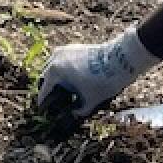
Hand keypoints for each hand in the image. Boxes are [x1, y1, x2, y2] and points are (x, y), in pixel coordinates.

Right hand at [32, 26, 158, 119]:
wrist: (121, 58)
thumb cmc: (104, 80)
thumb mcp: (91, 100)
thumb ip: (79, 111)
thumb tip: (74, 115)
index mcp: (55, 71)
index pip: (44, 90)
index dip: (43, 102)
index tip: (42, 110)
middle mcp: (56, 58)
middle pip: (45, 77)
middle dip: (47, 90)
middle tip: (52, 102)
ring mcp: (65, 50)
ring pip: (52, 67)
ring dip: (54, 79)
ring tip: (62, 92)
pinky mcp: (74, 47)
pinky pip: (61, 61)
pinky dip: (62, 71)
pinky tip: (71, 81)